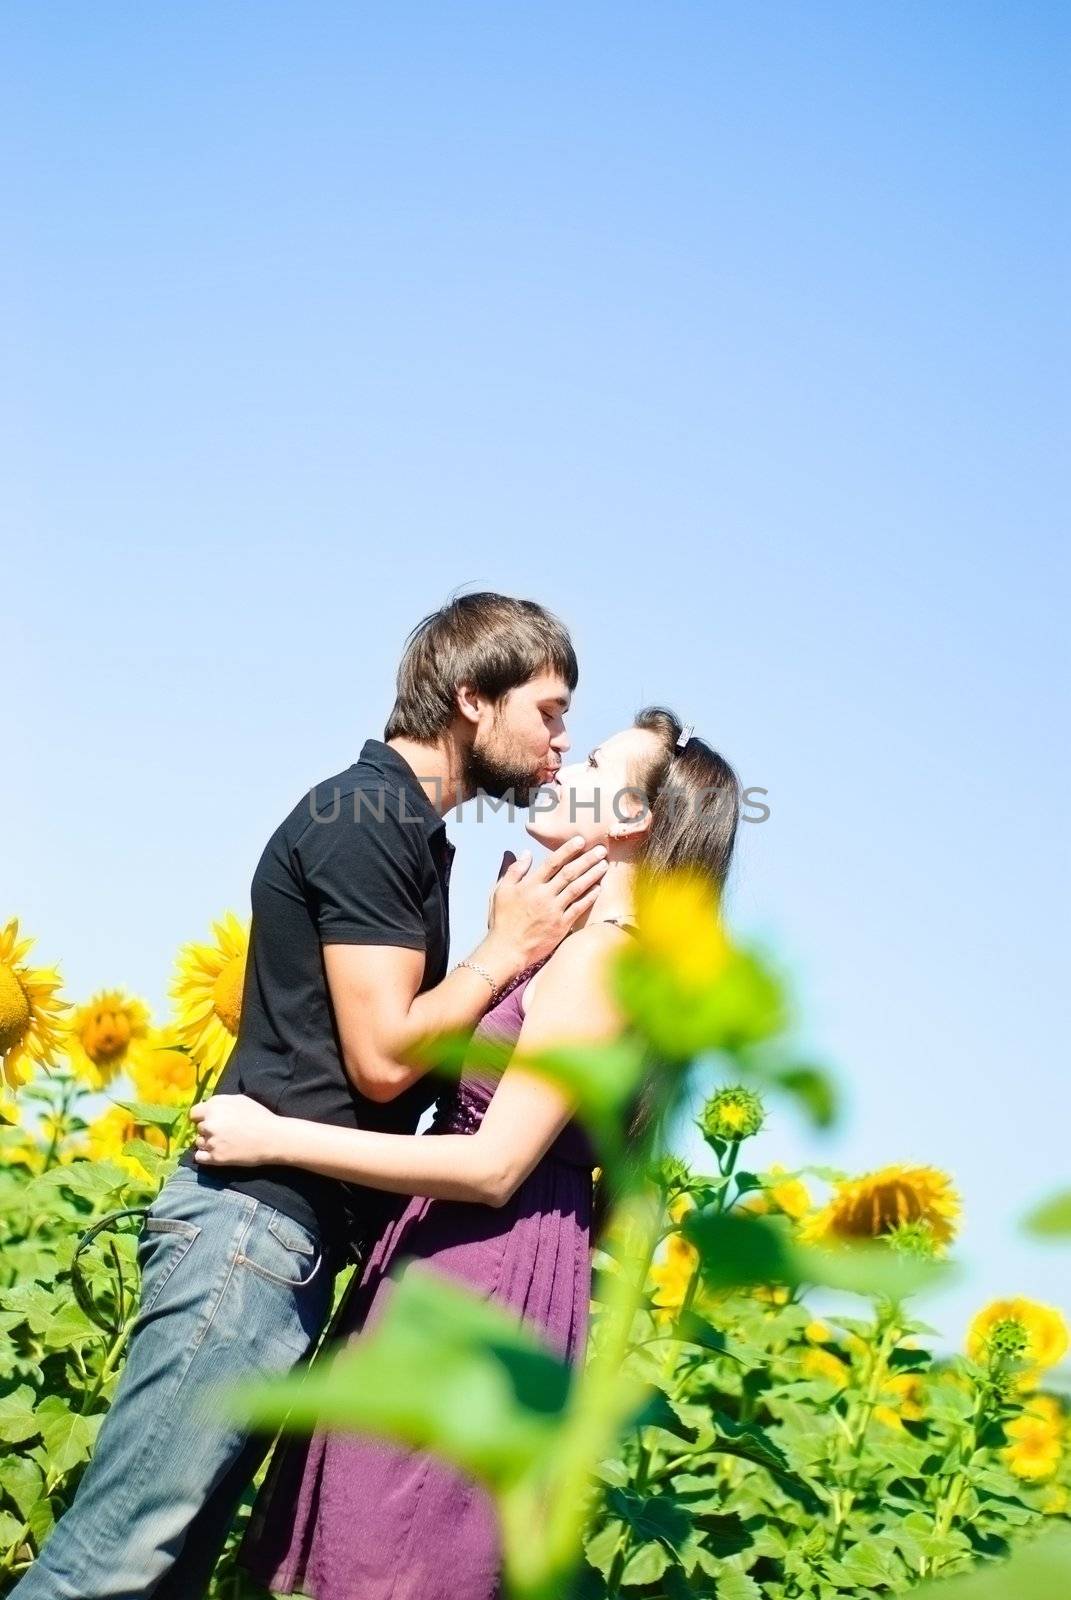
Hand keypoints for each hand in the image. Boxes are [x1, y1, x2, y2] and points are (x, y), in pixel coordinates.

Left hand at [189, 1095, 283, 1167]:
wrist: (272, 1138)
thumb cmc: (259, 1116)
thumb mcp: (240, 1100)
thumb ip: (220, 1102)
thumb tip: (208, 1108)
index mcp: (215, 1106)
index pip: (194, 1113)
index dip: (202, 1117)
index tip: (211, 1121)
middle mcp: (209, 1123)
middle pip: (199, 1128)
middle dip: (208, 1130)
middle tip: (223, 1132)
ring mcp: (211, 1141)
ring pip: (199, 1142)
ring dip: (207, 1143)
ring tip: (224, 1143)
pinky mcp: (215, 1157)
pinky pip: (199, 1157)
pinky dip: (205, 1156)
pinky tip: (217, 1152)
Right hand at [488, 836, 607, 967]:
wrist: (506, 949)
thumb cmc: (502, 920)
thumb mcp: (500, 891)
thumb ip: (513, 870)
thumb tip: (524, 853)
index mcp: (529, 885)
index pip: (552, 862)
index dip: (567, 850)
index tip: (580, 840)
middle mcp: (544, 895)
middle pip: (569, 873)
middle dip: (587, 859)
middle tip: (601, 850)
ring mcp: (554, 911)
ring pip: (577, 888)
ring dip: (592, 875)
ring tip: (604, 865)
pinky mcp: (561, 926)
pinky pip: (579, 908)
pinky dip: (589, 897)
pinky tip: (599, 888)